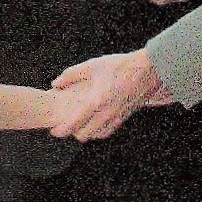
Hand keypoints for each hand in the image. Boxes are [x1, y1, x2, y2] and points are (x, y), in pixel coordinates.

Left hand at [50, 50, 165, 142]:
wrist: (148, 70)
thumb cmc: (120, 67)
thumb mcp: (92, 66)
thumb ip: (71, 75)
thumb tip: (56, 84)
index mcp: (96, 101)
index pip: (74, 124)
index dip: (61, 130)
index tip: (53, 130)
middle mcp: (105, 114)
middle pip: (84, 134)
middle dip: (72, 133)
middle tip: (64, 127)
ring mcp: (116, 118)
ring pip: (96, 135)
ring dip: (85, 133)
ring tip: (78, 126)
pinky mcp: (124, 117)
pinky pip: (107, 131)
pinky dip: (98, 131)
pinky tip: (94, 124)